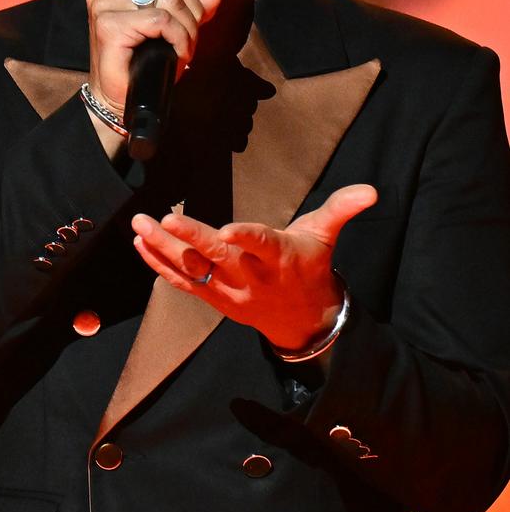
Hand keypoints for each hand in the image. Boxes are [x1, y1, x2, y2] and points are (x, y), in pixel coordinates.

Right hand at [86, 0, 220, 117]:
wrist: (121, 99)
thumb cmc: (146, 62)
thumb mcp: (176, 28)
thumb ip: (194, 7)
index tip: (186, 15)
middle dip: (193, 11)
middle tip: (189, 38)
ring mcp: (103, 3)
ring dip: (188, 28)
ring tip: (184, 48)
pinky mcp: (109, 25)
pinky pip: (162, 20)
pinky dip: (179, 38)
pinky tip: (178, 54)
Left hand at [131, 185, 376, 349]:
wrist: (303, 320)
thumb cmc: (310, 267)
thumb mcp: (326, 236)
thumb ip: (341, 208)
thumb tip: (371, 190)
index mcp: (278, 257)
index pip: (261, 245)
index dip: (246, 238)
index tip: (227, 229)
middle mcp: (250, 276)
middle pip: (217, 258)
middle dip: (189, 239)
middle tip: (163, 218)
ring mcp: (228, 291)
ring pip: (193, 271)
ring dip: (163, 249)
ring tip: (139, 226)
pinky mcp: (213, 299)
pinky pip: (182, 283)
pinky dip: (159, 266)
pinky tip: (140, 245)